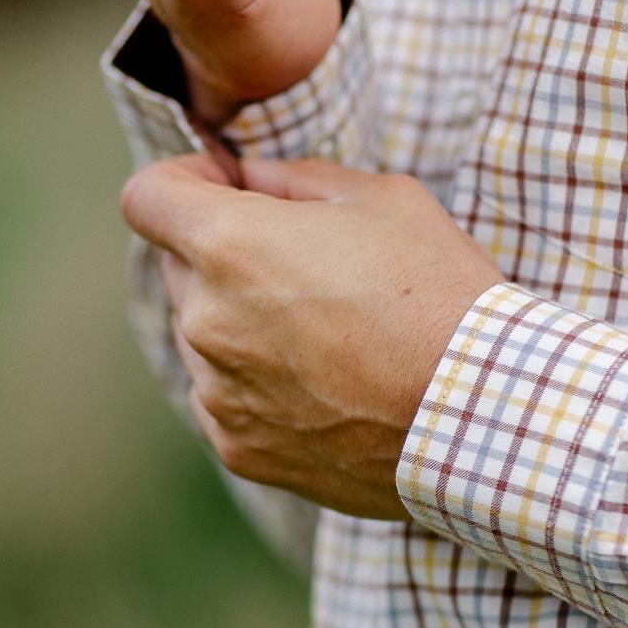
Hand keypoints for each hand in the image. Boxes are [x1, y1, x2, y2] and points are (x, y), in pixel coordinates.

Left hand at [120, 155, 504, 518]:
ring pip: (203, 338)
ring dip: (242, 325)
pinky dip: (258, 387)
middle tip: (307, 269)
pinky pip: (226, 400)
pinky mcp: (240, 449)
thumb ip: (299, 179)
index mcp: (231, 246)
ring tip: (328, 338)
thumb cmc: (442, 295)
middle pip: (180, 268)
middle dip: (225, 255)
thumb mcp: (387, 200)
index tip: (223, 189)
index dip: (181, 183)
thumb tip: (253, 178)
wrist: (480, 414)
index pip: (147, 197)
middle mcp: (206, 322)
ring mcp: (219, 394)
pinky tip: (325, 388)